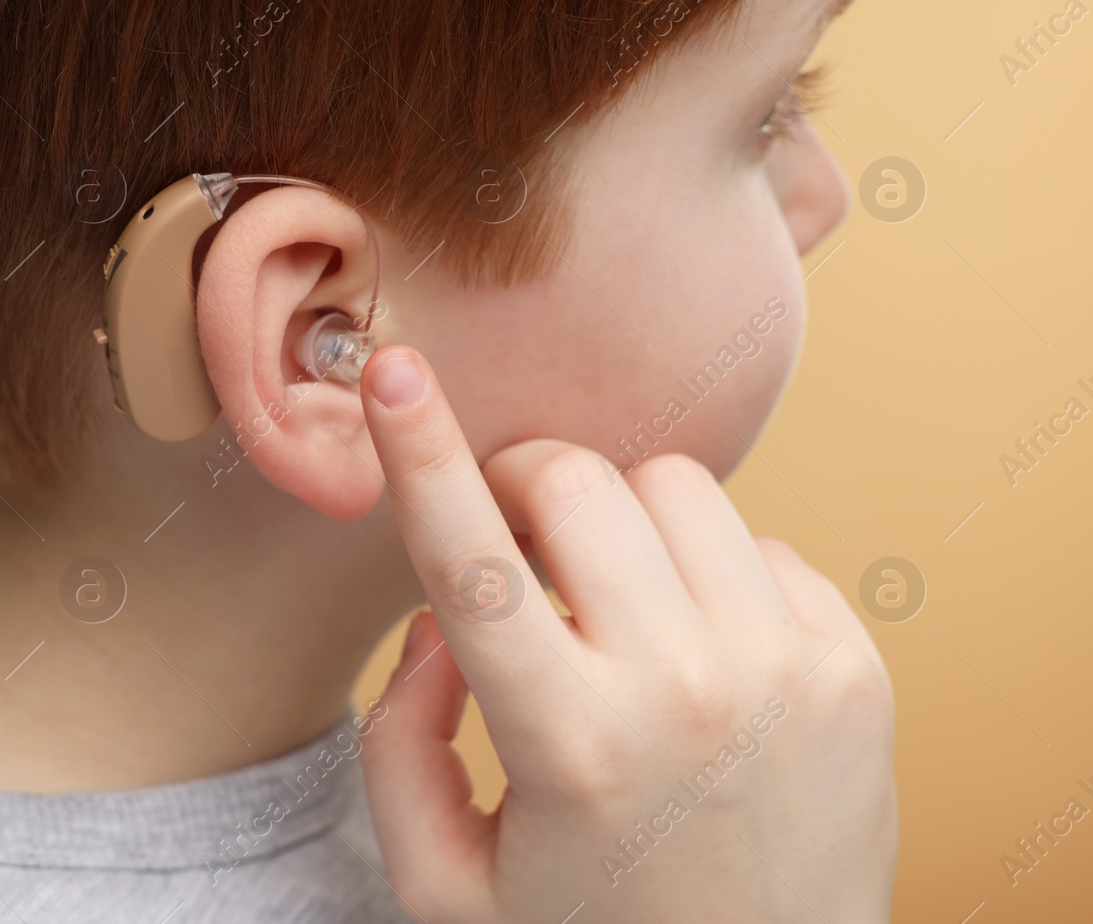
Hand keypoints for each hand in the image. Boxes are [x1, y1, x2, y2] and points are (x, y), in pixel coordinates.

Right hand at [356, 345, 896, 923]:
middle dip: (521, 488)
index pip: (471, 563)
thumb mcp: (447, 883)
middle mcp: (687, 690)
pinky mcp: (852, 667)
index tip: (393, 371)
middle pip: (577, 486)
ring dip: (616, 525)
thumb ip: (400, 742)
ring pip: (673, 489)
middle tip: (513, 542)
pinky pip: (758, 541)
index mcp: (570, 746)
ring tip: (612, 607)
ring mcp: (786, 669)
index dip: (420, 453)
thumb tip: (438, 622)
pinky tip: (697, 648)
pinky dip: (705, 572)